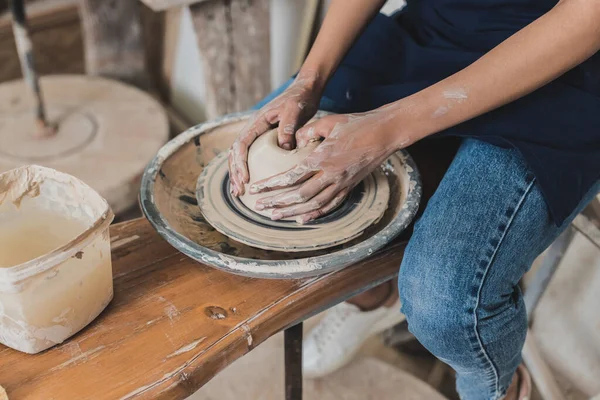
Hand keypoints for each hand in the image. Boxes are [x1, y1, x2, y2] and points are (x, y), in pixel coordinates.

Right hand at [228, 71, 322, 195]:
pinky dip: (247, 169)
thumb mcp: (294, 111)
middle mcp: (253, 129)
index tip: (245, 179)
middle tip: (238, 191)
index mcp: (256, 122)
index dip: (240, 163)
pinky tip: (250, 183)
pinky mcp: (265, 140)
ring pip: (240, 156)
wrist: (304, 91)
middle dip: (235, 173)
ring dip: (237, 174)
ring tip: (238, 192)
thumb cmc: (299, 100)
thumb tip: (283, 149)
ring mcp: (257, 135)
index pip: (241, 144)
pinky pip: (251, 156)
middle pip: (235, 153)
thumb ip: (287, 128)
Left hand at [249, 109, 412, 222]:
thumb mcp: (328, 121)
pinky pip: (330, 205)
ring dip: (292, 213)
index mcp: (323, 157)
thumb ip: (307, 132)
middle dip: (277, 202)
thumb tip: (293, 143)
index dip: (272, 184)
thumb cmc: (356, 124)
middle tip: (259, 206)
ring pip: (313, 205)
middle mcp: (332, 175)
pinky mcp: (349, 187)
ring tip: (275, 216)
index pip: (291, 176)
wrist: (384, 134)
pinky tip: (302, 219)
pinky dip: (315, 214)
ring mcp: (342, 184)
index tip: (256, 188)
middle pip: (300, 195)